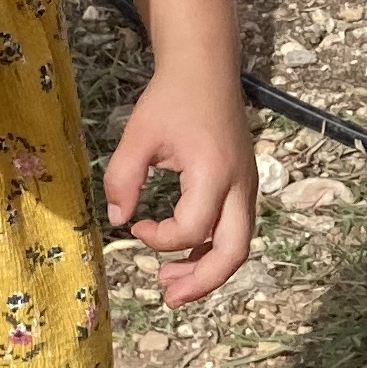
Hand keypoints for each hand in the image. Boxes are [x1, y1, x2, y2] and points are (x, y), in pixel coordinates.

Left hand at [107, 57, 255, 306]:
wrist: (205, 69)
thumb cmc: (171, 99)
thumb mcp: (138, 136)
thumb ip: (122, 178)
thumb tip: (118, 220)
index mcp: (213, 173)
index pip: (191, 228)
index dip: (160, 239)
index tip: (137, 225)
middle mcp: (240, 184)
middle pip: (234, 251)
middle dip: (202, 282)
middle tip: (168, 298)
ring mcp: (248, 186)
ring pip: (239, 244)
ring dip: (207, 268)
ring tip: (172, 282)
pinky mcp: (244, 184)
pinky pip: (236, 228)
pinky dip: (213, 247)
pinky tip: (186, 253)